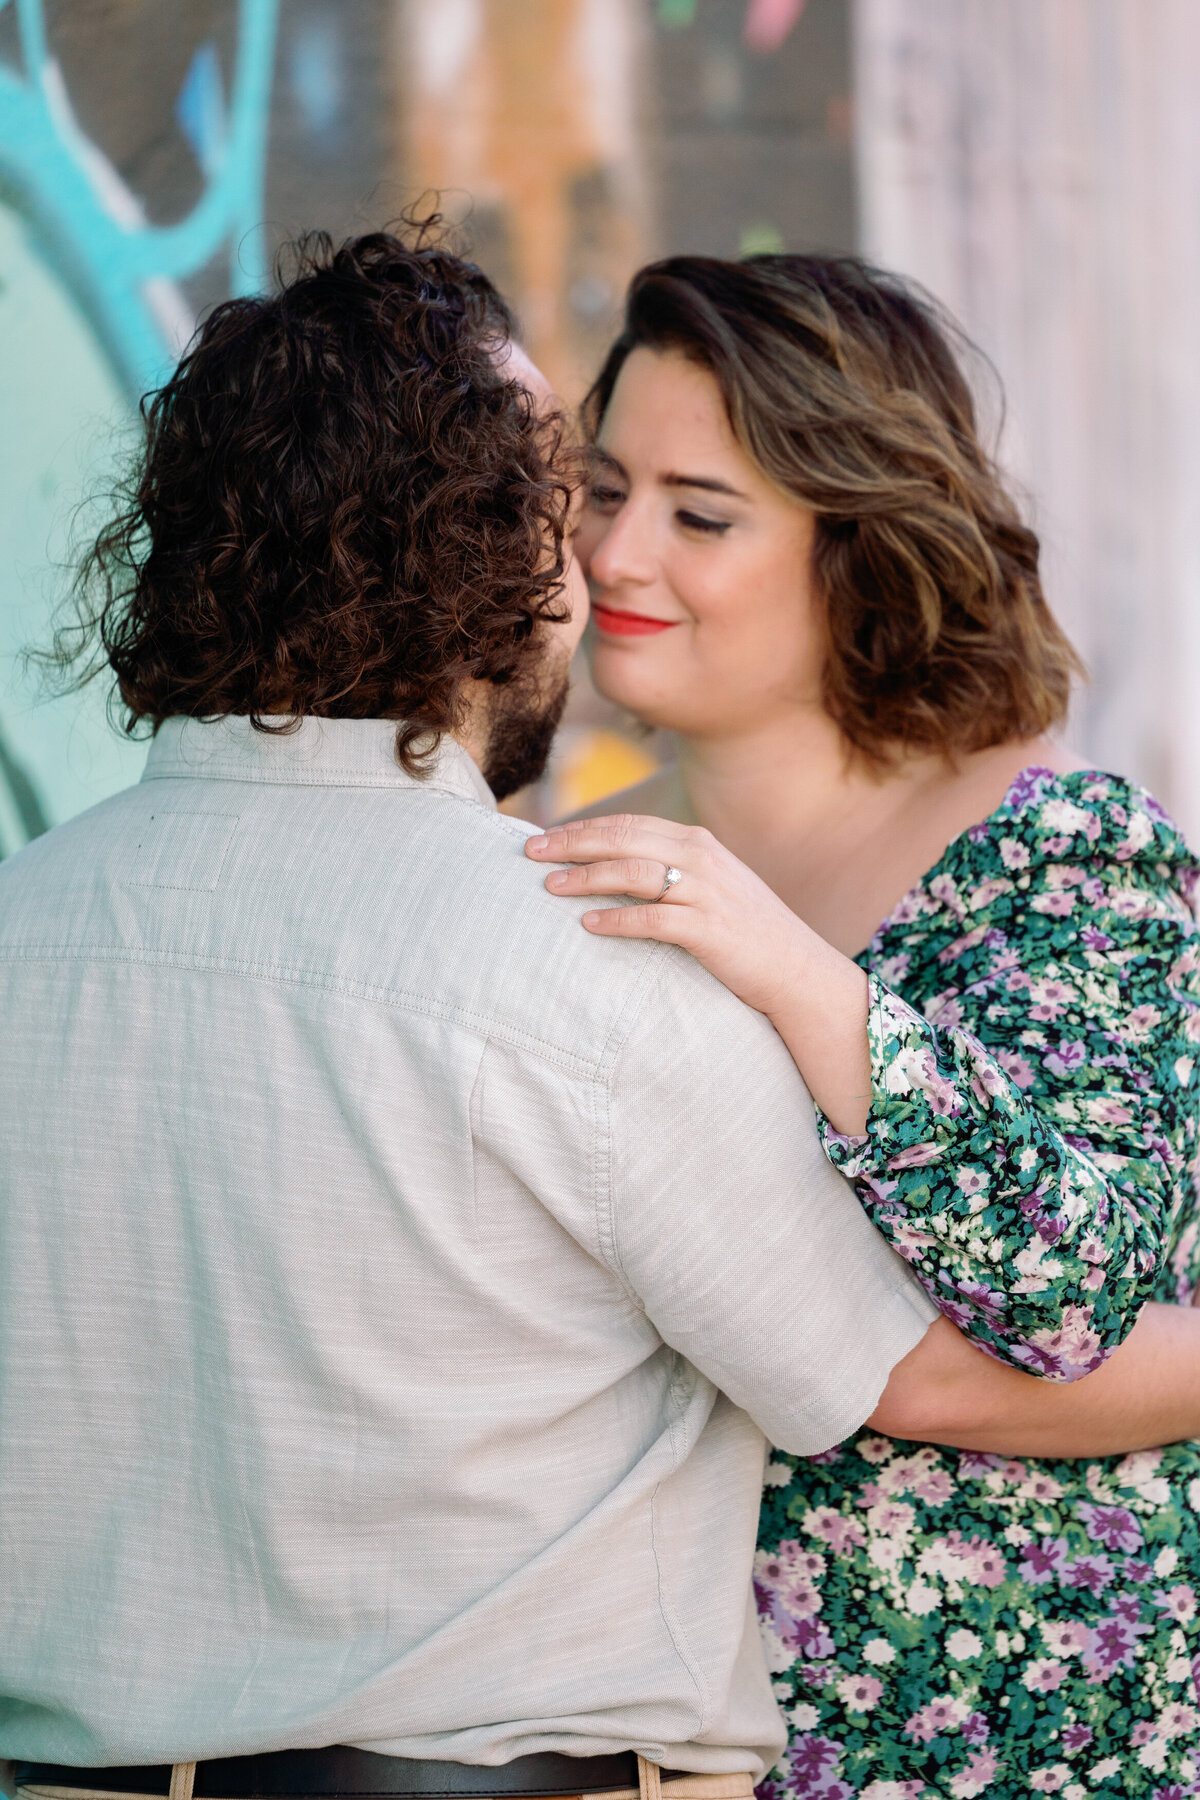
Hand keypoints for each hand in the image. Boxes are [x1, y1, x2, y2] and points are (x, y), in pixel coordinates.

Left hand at [525, 813, 872, 1132]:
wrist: (796, 970)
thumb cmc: (746, 933)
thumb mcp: (712, 887)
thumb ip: (672, 871)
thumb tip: (614, 870)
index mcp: (698, 843)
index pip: (628, 825)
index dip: (582, 828)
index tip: (542, 835)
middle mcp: (701, 859)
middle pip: (623, 840)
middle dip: (571, 843)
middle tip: (529, 852)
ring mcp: (706, 893)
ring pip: (632, 873)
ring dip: (586, 877)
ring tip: (549, 886)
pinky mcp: (709, 929)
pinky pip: (652, 919)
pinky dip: (617, 919)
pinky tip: (588, 925)